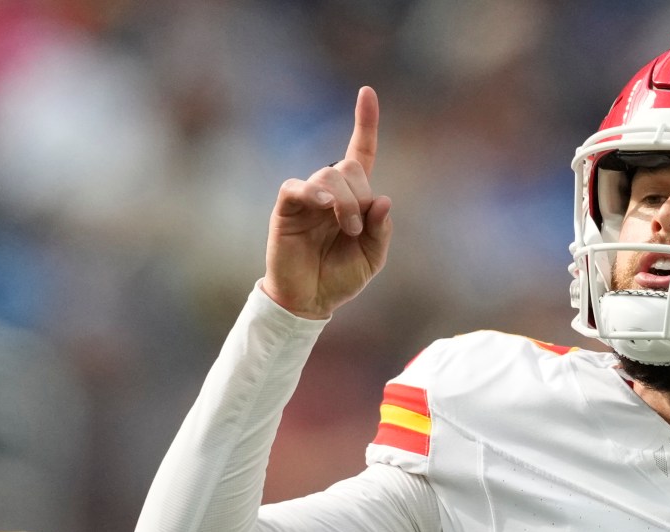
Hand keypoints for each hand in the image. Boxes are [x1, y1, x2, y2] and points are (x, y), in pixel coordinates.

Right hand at [261, 86, 392, 320]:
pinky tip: (323, 207)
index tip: (367, 92)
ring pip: (328, 176)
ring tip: (347, 230)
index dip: (365, 122)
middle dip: (360, 196)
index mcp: (353, 197)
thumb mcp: (372, 257)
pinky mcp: (287, 208)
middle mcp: (329, 191)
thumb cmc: (340, 277)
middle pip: (348, 167)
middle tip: (357, 228)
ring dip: (345, 203)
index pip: (360, 151)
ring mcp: (307, 198)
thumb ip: (382, 230)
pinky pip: (298, 188)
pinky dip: (313, 193)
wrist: (310, 300)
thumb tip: (383, 199)